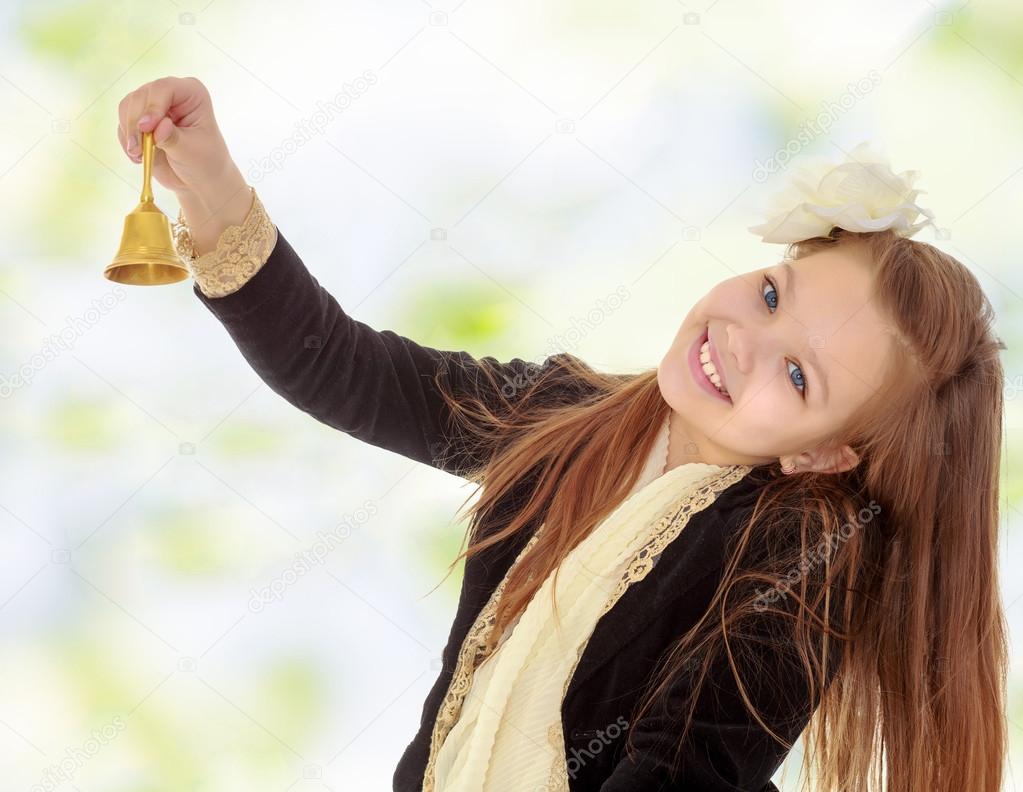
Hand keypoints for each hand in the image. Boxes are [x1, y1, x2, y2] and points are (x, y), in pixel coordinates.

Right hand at [116, 75, 234, 198]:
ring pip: (128, 106)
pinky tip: (139, 156)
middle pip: (141, 96)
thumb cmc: (204, 163)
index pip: (165, 88)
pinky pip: (124, 123)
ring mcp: (154, 105)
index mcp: (192, 94)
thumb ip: (172, 138)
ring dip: (129, 132)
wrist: (198, 180)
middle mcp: (171, 94)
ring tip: (139, 154)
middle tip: (138, 149)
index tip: (146, 129)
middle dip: (136, 123)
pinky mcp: (141, 119)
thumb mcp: (191, 152)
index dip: (152, 106)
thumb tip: (158, 127)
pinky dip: (126, 139)